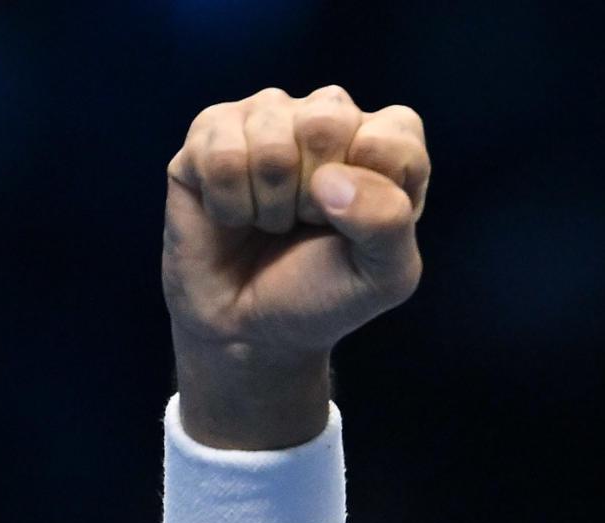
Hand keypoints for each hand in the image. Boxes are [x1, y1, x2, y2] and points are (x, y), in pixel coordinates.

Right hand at [162, 84, 428, 375]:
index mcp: (383, 142)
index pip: (395, 134)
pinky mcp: (210, 131)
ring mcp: (265, 116)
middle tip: (307, 223)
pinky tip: (235, 215)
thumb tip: (329, 178)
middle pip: (326, 123)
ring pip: (270, 143)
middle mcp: (326, 115)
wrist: (250, 327)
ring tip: (271, 221)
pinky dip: (230, 205)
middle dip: (314, 197)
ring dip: (270, 206)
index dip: (373, 192)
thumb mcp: (385, 276)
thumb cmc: (324, 293)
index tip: (357, 229)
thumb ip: (389, 221)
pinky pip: (220, 156)